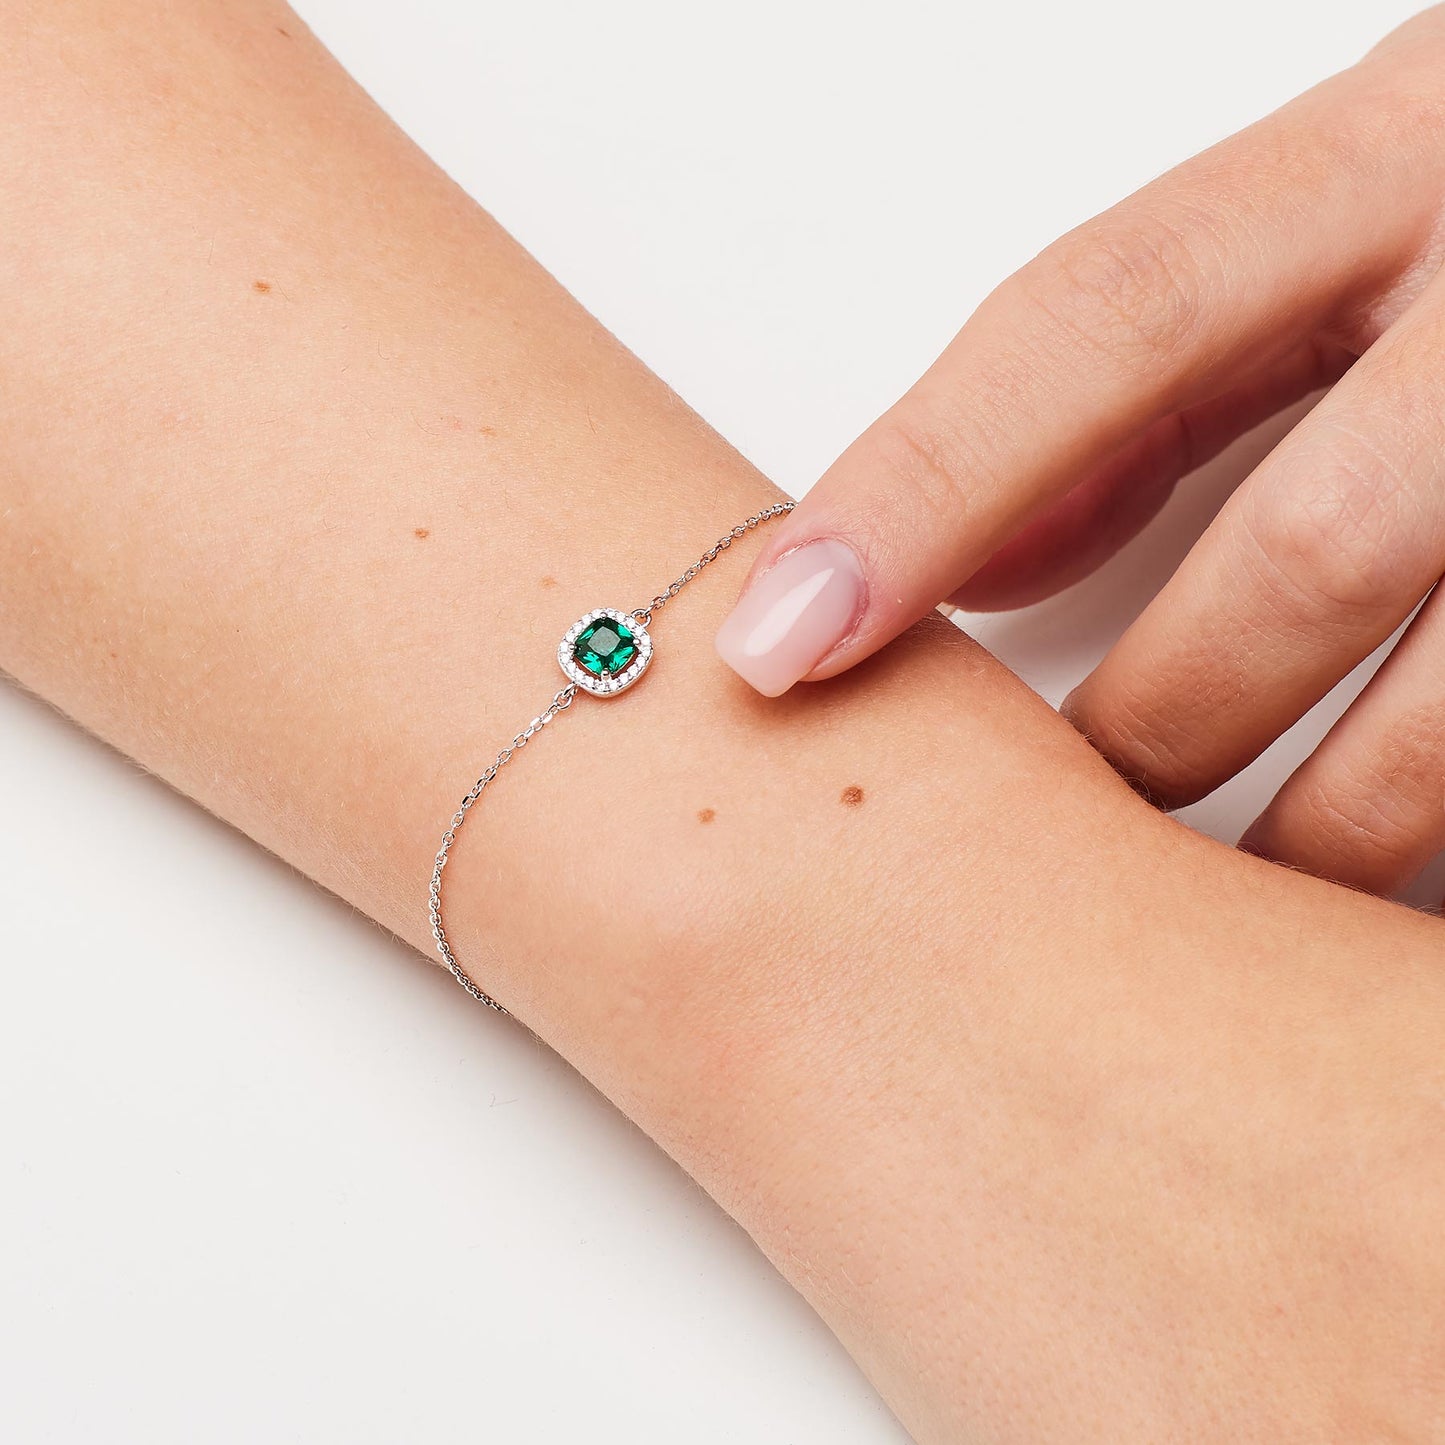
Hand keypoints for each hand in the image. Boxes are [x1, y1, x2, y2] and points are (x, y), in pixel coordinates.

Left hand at [715, 7, 1444, 896]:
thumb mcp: (1322, 236)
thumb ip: (1138, 390)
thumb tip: (963, 569)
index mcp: (1390, 156)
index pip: (1100, 324)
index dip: (924, 492)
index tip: (773, 649)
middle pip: (1303, 552)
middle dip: (1157, 724)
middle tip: (1050, 830)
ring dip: (1317, 840)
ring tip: (1222, 910)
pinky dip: (1429, 850)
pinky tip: (1355, 897)